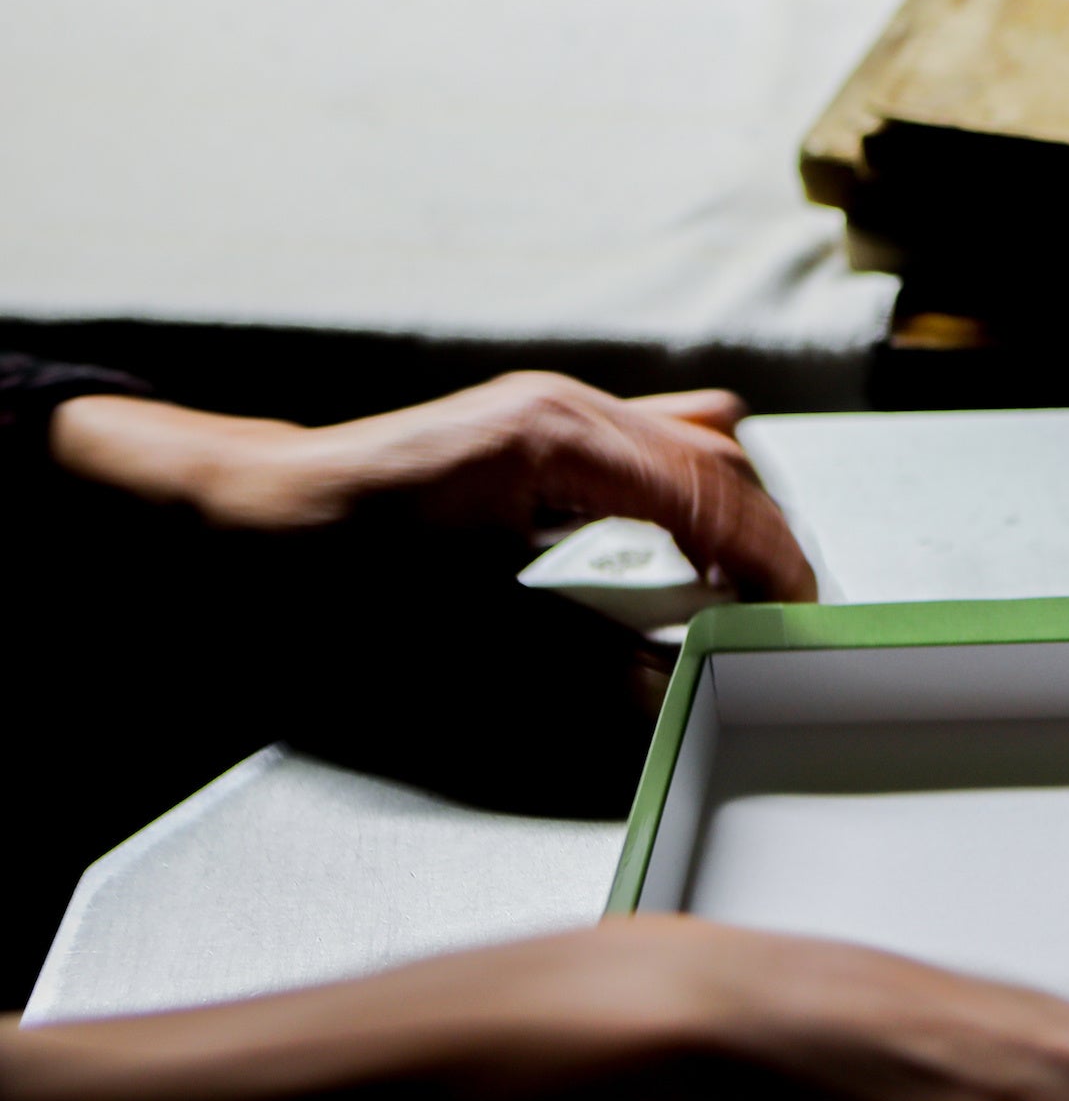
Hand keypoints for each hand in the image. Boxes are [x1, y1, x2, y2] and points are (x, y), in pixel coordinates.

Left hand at [49, 373, 815, 601]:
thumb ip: (576, 664)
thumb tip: (668, 693)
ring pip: (691, 445)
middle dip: (761, 541)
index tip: (803, 615)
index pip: (707, 490)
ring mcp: (550, 410)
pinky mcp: (536, 431)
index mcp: (551, 440)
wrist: (233, 518)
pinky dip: (685, 496)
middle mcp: (562, 408)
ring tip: (736, 592)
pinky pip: (647, 446)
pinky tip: (683, 550)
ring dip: (727, 515)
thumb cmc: (322, 567)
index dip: (769, 558)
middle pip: (715, 460)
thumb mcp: (452, 633)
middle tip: (779, 618)